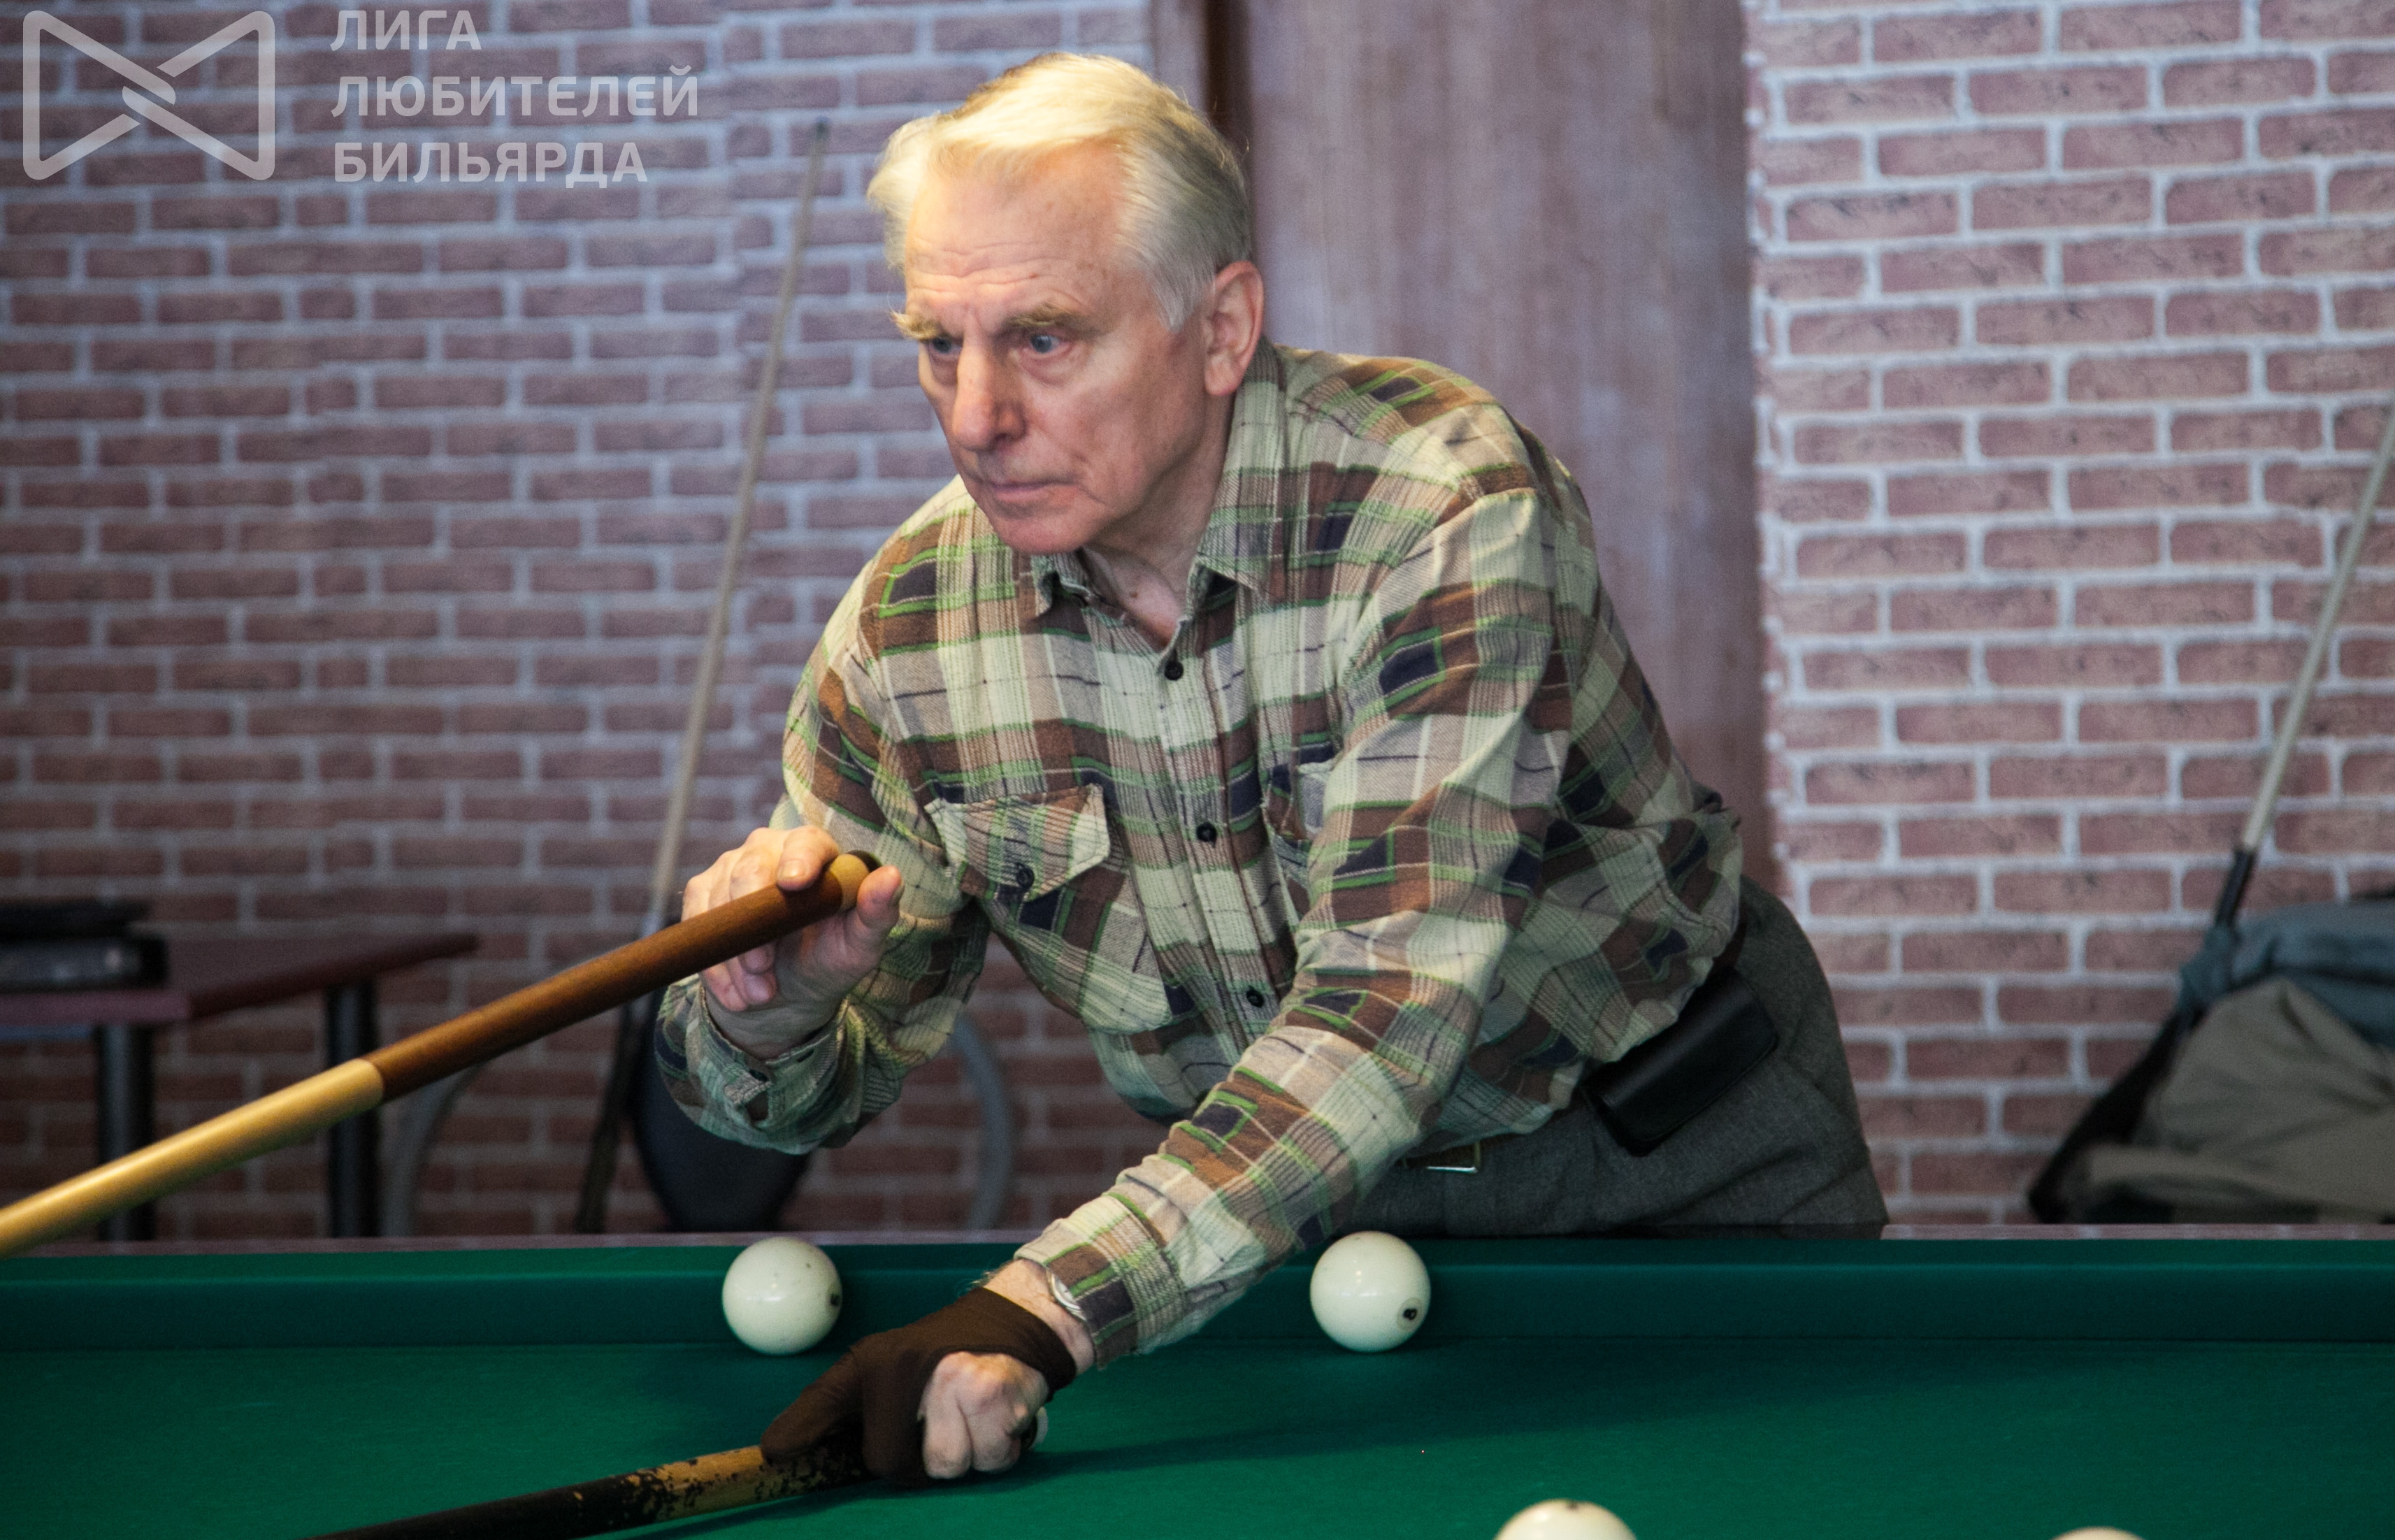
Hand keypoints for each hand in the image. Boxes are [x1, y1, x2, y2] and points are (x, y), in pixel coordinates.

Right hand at [684, 825, 902, 1056]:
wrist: (787, 990)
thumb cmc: (830, 957)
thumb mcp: (859, 946)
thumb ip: (877, 914)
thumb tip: (891, 876)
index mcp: (815, 852)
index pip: (806, 843)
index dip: (798, 860)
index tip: (793, 885)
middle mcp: (770, 849)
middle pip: (750, 869)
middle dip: (755, 926)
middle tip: (763, 968)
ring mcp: (731, 867)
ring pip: (720, 901)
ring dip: (735, 956)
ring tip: (760, 994)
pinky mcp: (703, 893)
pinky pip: (698, 923)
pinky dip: (715, 967)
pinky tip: (736, 995)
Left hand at [758, 1272, 1086, 1486]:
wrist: (1019, 1319)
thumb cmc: (944, 1356)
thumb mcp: (882, 1369)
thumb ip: (830, 1411)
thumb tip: (772, 1454)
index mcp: (875, 1361)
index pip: (827, 1405)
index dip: (800, 1434)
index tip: (775, 1455)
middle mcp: (908, 1366)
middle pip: (895, 1467)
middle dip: (921, 1460)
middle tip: (940, 1424)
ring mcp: (952, 1379)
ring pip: (948, 1468)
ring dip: (968, 1455)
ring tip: (974, 1417)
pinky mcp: (994, 1392)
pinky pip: (992, 1460)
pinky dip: (1002, 1448)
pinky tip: (1001, 1416)